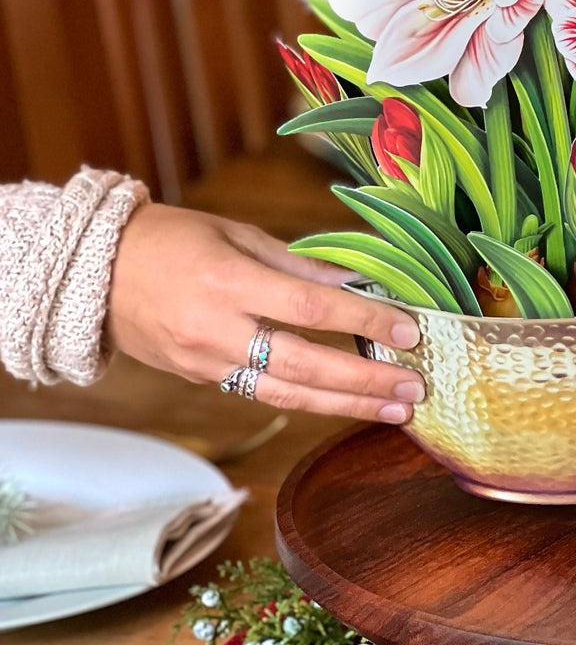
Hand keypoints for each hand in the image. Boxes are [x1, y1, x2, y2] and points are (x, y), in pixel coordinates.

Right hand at [106, 204, 422, 421]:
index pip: (309, 308)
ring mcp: (205, 363)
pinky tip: (345, 400)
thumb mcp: (236, 234)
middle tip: (414, 389)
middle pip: (304, 366)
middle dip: (364, 381)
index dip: (362, 320)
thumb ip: (297, 265)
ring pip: (286, 395)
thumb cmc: (171, 239)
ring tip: (393, 410)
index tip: (408, 328)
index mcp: (228, 283)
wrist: (93, 273)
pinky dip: (307, 399)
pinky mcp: (199, 379)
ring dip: (346, 404)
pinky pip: (261, 393)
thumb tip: (355, 284)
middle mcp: (217, 330)